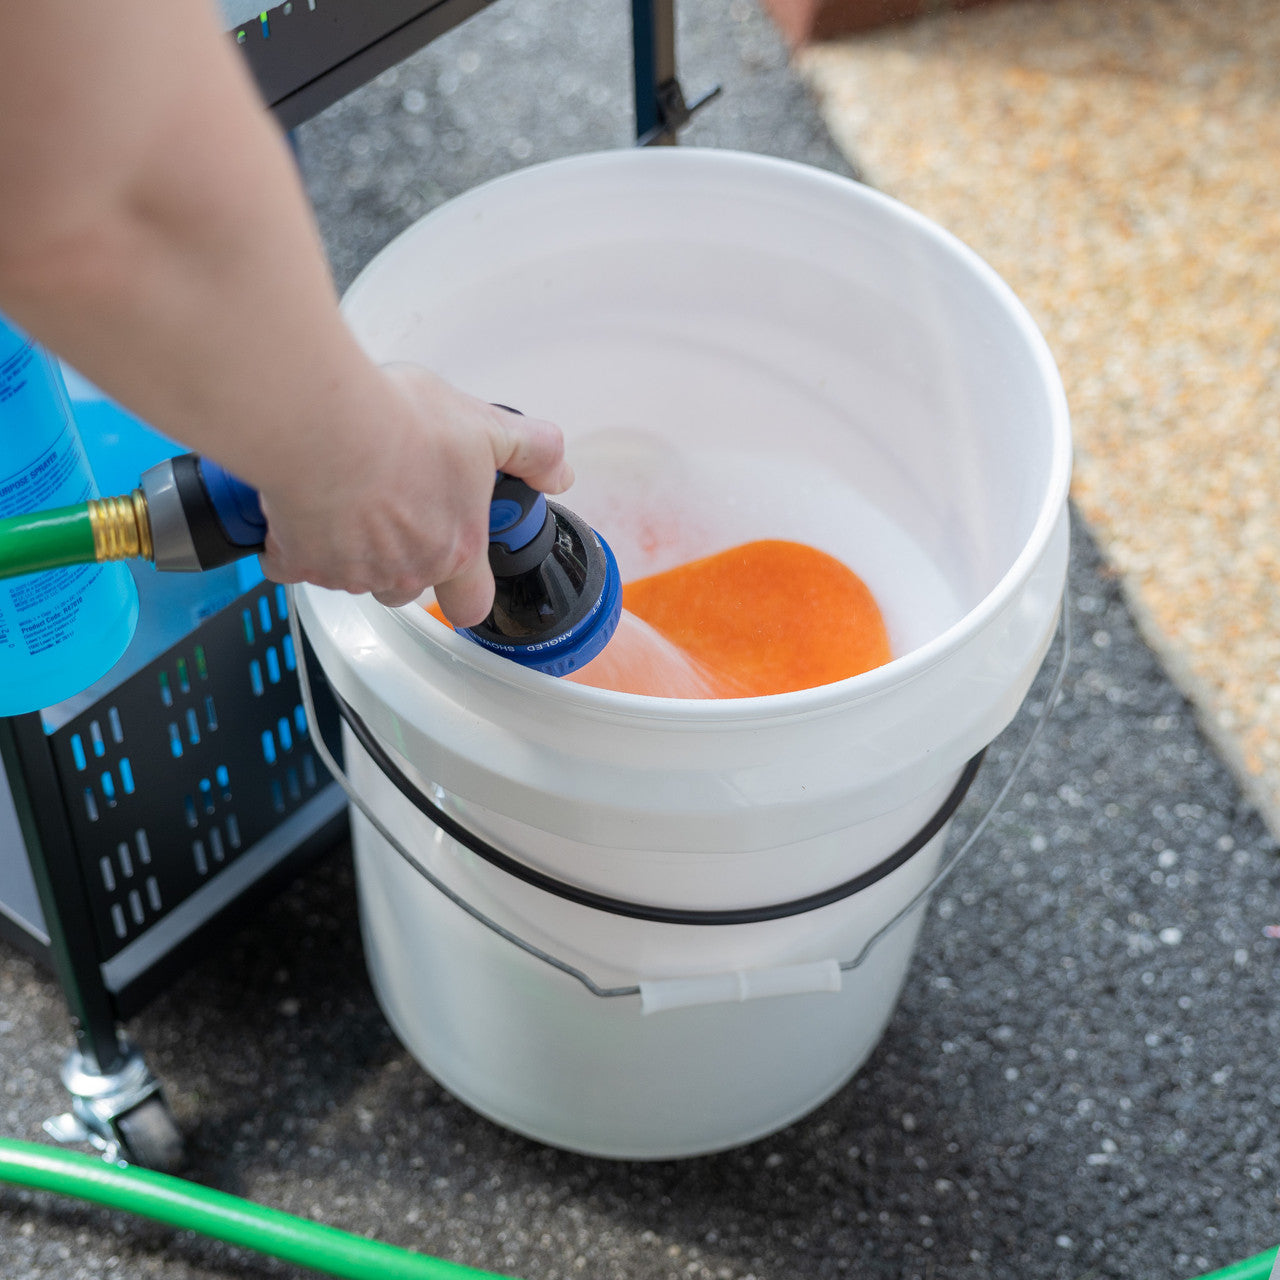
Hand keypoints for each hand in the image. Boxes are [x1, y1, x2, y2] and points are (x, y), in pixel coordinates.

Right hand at [253, 363, 571, 621]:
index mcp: (454, 547)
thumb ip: (533, 451)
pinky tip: (298, 503)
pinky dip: (292, 542)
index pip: (472, 605)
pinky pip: (292, 563)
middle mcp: (404, 569)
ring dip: (349, 548)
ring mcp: (349, 570)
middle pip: (406, 590)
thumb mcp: (486, 425)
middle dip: (400, 559)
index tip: (458, 570)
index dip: (466, 591)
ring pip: (352, 577)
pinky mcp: (298, 559)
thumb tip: (561, 473)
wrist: (325, 423)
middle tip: (391, 509)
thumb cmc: (401, 424)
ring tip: (347, 495)